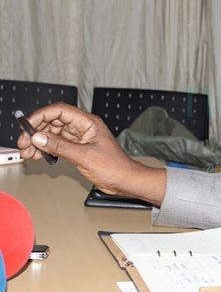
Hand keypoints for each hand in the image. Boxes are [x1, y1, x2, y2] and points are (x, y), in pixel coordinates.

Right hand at [16, 103, 165, 204]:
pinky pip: (56, 144)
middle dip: (36, 130)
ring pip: (53, 133)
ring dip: (38, 141)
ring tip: (29, 152)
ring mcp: (79, 138)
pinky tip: (38, 155)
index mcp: (88, 123)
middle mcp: (83, 128)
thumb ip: (61, 146)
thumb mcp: (85, 156)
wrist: (125, 180)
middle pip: (53, 121)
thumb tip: (39, 137)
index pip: (60, 110)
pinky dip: (46, 148)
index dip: (41, 116)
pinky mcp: (77, 148)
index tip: (28, 126)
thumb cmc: (115, 167)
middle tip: (24, 143)